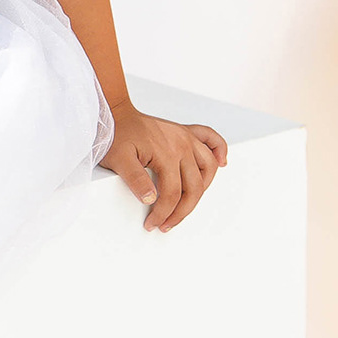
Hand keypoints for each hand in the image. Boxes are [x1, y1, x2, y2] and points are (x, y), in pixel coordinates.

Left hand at [101, 107, 227, 229]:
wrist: (116, 113)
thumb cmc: (116, 135)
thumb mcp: (118, 159)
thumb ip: (135, 179)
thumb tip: (151, 199)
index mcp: (166, 152)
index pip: (172, 193)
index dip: (163, 213)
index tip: (153, 224)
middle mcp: (182, 144)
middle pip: (193, 186)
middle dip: (181, 211)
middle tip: (167, 224)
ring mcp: (186, 137)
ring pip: (207, 168)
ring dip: (201, 189)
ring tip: (185, 205)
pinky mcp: (185, 132)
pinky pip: (210, 138)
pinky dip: (220, 150)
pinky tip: (221, 163)